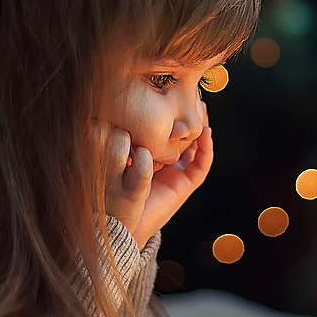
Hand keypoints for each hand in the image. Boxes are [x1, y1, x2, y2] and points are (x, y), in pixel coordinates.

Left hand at [97, 104, 212, 248]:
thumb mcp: (113, 158)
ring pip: (195, 145)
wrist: (118, 225)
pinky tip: (206, 130)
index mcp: (148, 153)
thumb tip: (111, 112)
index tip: (166, 91)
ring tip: (201, 107)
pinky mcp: (185, 185)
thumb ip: (116, 139)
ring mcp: (177, 172)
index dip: (168, 112)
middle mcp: (165, 161)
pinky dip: (206, 147)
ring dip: (200, 126)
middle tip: (190, 93)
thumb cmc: (110, 189)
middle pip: (182, 134)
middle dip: (186, 114)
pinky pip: (201, 164)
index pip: (162, 129)